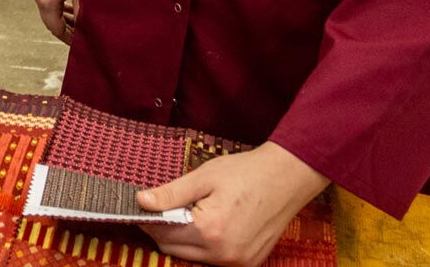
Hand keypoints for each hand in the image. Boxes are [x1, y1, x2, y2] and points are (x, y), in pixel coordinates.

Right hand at [31, 0, 85, 42]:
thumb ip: (82, 12)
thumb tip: (86, 29)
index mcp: (46, 2)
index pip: (56, 29)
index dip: (68, 38)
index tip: (80, 44)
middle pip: (51, 21)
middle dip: (66, 29)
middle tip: (81, 35)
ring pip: (51, 10)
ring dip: (64, 17)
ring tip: (79, 21)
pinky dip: (61, 6)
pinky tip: (72, 4)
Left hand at [135, 142, 329, 266]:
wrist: (287, 178)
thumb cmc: (246, 172)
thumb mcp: (204, 177)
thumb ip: (171, 194)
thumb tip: (142, 201)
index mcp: (210, 230)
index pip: (163, 234)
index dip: (148, 220)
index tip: (142, 207)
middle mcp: (224, 253)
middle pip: (175, 249)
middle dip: (164, 231)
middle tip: (163, 208)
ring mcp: (238, 262)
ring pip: (193, 257)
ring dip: (184, 239)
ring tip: (190, 213)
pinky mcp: (248, 263)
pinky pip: (214, 260)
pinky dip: (204, 246)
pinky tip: (209, 224)